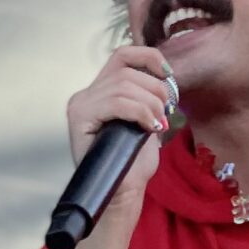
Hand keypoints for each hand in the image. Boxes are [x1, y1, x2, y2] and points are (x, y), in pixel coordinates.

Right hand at [65, 44, 175, 222]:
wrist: (122, 193)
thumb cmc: (134, 162)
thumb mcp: (146, 120)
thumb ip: (149, 96)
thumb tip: (166, 77)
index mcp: (100, 91)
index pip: (123, 55)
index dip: (149, 57)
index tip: (168, 74)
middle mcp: (86, 94)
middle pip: (126, 71)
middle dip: (155, 89)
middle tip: (165, 114)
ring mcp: (80, 105)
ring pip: (123, 85)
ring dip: (150, 104)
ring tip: (157, 124)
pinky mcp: (79, 118)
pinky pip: (116, 102)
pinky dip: (140, 112)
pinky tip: (149, 127)